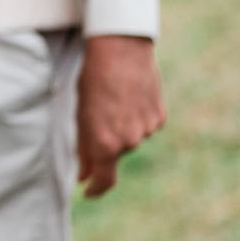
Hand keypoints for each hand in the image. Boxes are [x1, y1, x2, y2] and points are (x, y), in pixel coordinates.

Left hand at [75, 34, 165, 196]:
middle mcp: (130, 141)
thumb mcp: (80, 113)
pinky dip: (135, 116)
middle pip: (114, 152)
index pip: (104, 179)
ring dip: (121, 126)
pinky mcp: (160, 116)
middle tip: (95, 114)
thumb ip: (82, 146)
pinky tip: (128, 95)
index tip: (87, 190)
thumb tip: (83, 174)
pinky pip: (145, 124)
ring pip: (131, 137)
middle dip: (104, 142)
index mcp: (105, 143)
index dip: (95, 189)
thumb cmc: (92, 78)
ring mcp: (147, 129)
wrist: (121, 49)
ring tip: (111, 97)